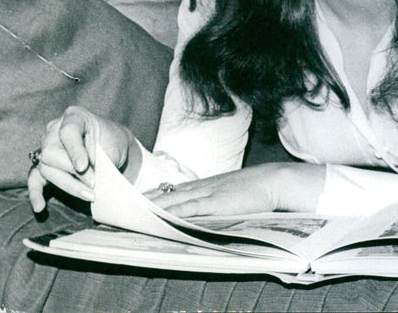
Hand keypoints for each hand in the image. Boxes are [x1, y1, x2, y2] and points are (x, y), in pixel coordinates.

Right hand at [27, 106, 133, 213]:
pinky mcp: (44, 166)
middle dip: (72, 172)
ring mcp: (46, 147)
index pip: (67, 131)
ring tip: (89, 194)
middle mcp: (55, 129)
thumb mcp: (112, 146)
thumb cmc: (113, 144)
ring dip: (67, 184)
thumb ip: (98, 158)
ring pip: (45, 168)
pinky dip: (36, 193)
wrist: (112, 150)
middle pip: (50, 152)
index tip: (84, 166)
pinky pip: (34, 179)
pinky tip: (40, 207)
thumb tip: (87, 178)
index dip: (74, 150)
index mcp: (75, 116)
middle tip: (93, 183)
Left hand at [145, 162, 325, 216]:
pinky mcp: (215, 204)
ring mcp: (208, 195)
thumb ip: (214, 200)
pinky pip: (188, 209)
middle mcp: (202, 188)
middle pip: (167, 194)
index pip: (172, 190)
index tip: (135, 201)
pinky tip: (160, 217)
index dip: (153, 196)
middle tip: (124, 208)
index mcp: (206, 185)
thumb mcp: (230, 192)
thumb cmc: (255, 189)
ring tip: (133, 213)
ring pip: (173, 201)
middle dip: (145, 202)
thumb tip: (196, 213)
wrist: (273, 181)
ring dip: (152, 208)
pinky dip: (172, 213)